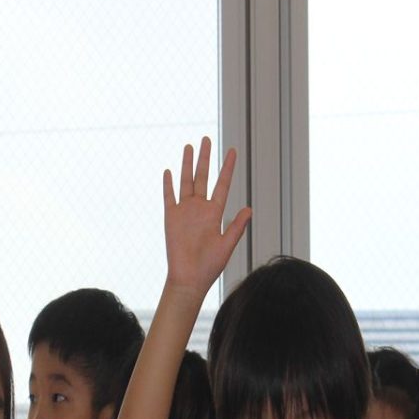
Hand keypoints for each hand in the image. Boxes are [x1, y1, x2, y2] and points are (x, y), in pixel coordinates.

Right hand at [163, 138, 250, 296]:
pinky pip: (169, 198)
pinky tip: (169, 171)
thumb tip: (249, 209)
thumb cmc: (209, 266)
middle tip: (207, 139)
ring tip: (189, 147)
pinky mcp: (171, 218)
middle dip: (205, 158)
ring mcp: (185, 212)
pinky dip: (169, 185)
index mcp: (215, 213)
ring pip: (186, 182)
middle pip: (203, 177)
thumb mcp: (227, 245)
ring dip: (188, 165)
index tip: (233, 151)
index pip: (222, 184)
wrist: (189, 278)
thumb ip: (236, 227)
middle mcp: (200, 209)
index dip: (228, 168)